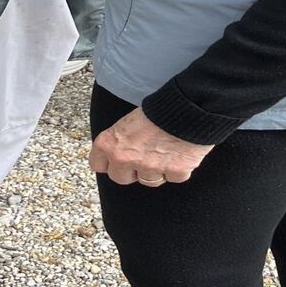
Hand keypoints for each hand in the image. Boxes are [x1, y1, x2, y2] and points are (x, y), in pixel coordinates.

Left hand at [89, 107, 213, 186]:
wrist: (188, 105)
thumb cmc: (159, 108)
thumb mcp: (129, 119)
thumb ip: (120, 140)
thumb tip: (121, 151)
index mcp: (110, 143)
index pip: (97, 164)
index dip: (109, 160)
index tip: (115, 159)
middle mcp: (126, 159)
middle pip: (121, 178)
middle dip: (131, 170)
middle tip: (143, 155)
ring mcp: (150, 169)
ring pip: (149, 181)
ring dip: (156, 170)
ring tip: (165, 150)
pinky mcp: (173, 173)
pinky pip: (173, 177)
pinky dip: (178, 168)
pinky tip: (181, 152)